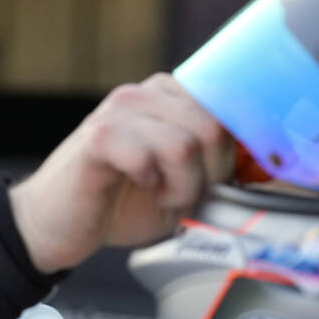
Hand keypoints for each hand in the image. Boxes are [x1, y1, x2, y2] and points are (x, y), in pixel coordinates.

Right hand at [8, 73, 233, 273]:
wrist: (57, 223)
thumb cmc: (118, 202)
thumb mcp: (178, 180)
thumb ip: (212, 162)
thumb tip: (262, 164)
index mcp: (165, 97)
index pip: (225, 107)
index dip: (233, 151)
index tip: (223, 180)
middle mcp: (142, 95)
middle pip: (211, 125)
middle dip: (210, 173)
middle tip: (187, 195)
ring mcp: (117, 112)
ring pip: (185, 144)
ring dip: (183, 185)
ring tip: (165, 197)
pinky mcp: (97, 137)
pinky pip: (148, 157)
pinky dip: (152, 184)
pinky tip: (140, 189)